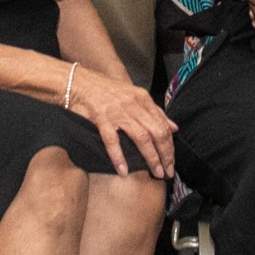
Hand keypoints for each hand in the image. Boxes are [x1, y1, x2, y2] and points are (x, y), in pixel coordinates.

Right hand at [67, 62, 180, 180]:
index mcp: (143, 99)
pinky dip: (119, 157)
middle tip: (167, 172)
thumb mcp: (135, 96)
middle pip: (156, 132)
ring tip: (155, 172)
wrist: (79, 82)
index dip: (170, 146)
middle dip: (165, 155)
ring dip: (150, 157)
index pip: (163, 126)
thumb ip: (154, 112)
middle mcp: (133, 105)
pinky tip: (123, 171)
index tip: (172, 162)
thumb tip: (174, 128)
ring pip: (141, 137)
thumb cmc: (107, 91)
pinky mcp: (101, 118)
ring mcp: (117, 112)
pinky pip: (112, 140)